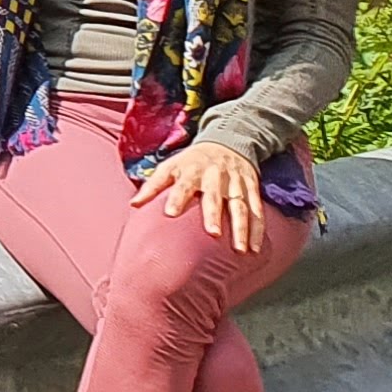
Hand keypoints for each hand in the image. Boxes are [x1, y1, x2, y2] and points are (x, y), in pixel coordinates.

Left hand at [131, 141, 266, 253]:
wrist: (228, 141)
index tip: (170, 213)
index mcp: (192, 170)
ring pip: (240, 206)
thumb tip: (133, 204)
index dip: (177, 197)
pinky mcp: (251, 188)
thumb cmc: (192, 161)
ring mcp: (235, 182)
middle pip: (214, 196)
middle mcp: (214, 175)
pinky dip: (257, 229)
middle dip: (213, 214)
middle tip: (212, 234)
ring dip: (242, 228)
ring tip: (240, 250)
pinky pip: (256, 210)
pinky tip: (255, 248)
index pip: (183, 184)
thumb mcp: (170, 166)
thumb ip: (152, 185)